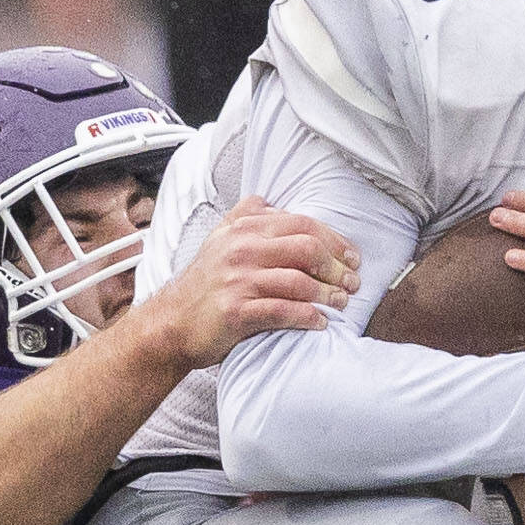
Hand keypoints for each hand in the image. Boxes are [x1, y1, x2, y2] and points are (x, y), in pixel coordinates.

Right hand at [148, 197, 360, 368]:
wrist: (171, 322)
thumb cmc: (203, 284)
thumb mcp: (218, 240)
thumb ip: (244, 216)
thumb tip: (269, 201)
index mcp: (243, 229)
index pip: (302, 224)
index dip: (334, 240)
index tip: (352, 257)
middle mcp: (241, 250)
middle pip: (307, 249)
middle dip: (337, 267)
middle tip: (353, 282)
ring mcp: (238, 280)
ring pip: (299, 281)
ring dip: (328, 294)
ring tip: (341, 303)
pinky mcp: (237, 311)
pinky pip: (283, 311)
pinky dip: (308, 317)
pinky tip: (320, 323)